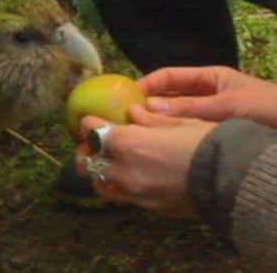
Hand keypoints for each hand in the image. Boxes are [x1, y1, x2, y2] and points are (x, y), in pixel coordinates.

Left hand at [78, 105, 216, 216]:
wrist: (230, 178)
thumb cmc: (206, 143)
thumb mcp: (179, 122)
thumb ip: (149, 119)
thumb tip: (133, 110)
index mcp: (128, 143)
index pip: (92, 132)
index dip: (88, 124)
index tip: (90, 120)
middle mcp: (123, 170)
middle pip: (86, 162)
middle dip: (85, 151)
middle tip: (93, 144)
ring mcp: (133, 193)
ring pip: (99, 185)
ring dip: (98, 172)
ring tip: (107, 163)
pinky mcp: (145, 208)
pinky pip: (120, 198)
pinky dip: (115, 188)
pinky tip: (126, 179)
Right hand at [138, 66, 276, 127]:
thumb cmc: (268, 109)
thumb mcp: (227, 105)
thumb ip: (189, 107)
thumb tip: (149, 106)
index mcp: (209, 79)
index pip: (169, 76)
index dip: (147, 84)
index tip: (127, 97)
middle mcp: (206, 95)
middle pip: (169, 96)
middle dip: (148, 105)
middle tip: (127, 119)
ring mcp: (210, 116)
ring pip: (177, 116)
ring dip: (159, 122)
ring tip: (138, 134)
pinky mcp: (214, 135)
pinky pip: (188, 132)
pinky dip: (174, 136)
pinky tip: (161, 146)